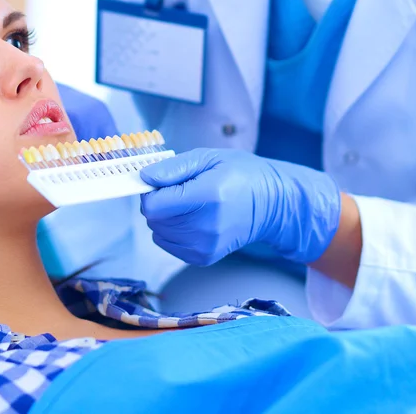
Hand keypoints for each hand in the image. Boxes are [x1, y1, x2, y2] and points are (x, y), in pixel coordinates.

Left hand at [140, 148, 340, 265]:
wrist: (271, 203)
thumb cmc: (240, 174)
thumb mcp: (208, 157)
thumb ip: (173, 167)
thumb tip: (144, 177)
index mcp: (208, 197)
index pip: (154, 206)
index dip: (151, 192)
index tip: (162, 182)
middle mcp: (206, 226)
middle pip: (154, 220)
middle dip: (158, 202)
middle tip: (180, 190)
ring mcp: (206, 246)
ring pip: (158, 232)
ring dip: (165, 217)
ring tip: (189, 204)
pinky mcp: (204, 257)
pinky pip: (168, 244)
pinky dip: (172, 231)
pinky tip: (192, 218)